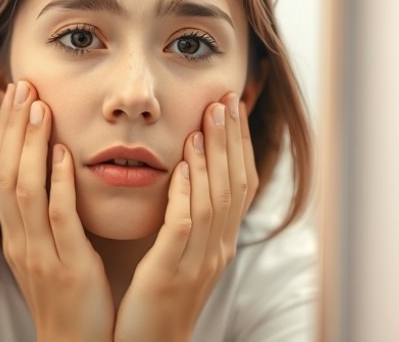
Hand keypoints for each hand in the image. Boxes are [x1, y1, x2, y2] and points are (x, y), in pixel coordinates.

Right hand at [0, 81, 114, 341]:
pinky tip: (63, 155)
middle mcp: (19, 239)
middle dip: (11, 128)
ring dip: (29, 146)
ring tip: (39, 107)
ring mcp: (39, 254)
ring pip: (24, 192)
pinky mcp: (67, 267)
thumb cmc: (68, 293)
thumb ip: (46, 209)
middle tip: (24, 85)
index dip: (4, 131)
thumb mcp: (48, 247)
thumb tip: (50, 164)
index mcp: (14, 233)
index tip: (16, 92)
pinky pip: (58, 220)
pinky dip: (57, 184)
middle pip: (4, 174)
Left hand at [114, 93, 258, 341]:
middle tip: (224, 99)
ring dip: (211, 157)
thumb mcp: (181, 253)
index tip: (231, 106)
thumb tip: (190, 171)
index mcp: (221, 242)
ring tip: (205, 120)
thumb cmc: (159, 299)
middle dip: (230, 140)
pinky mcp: (169, 274)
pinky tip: (182, 165)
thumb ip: (188, 216)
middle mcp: (218, 249)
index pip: (239, 184)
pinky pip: (183, 227)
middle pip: (233, 185)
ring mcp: (198, 262)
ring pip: (213, 200)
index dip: (238, 144)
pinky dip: (186, 193)